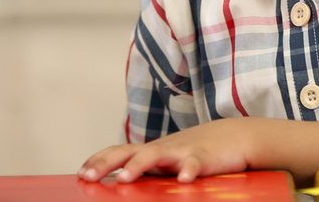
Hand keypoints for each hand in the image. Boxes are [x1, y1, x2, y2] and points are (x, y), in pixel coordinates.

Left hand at [78, 119, 254, 183]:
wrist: (236, 136)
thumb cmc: (199, 151)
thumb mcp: (170, 159)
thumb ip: (150, 167)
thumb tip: (120, 180)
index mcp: (154, 150)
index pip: (120, 151)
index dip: (100, 160)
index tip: (81, 173)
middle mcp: (164, 148)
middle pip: (130, 151)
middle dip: (107, 163)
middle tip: (88, 176)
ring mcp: (183, 151)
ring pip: (157, 155)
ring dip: (138, 165)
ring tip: (123, 178)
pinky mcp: (205, 158)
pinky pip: (195, 164)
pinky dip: (189, 171)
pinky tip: (184, 182)